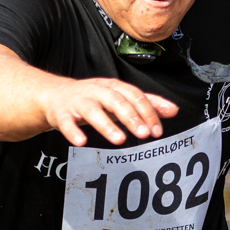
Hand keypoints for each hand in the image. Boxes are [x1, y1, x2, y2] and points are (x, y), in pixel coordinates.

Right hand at [38, 76, 177, 145]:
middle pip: (116, 101)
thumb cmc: (93, 98)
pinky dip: (73, 131)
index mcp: (114, 87)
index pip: (135, 96)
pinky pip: (67, 122)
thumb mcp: (120, 98)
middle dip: (131, 117)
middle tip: (144, 135)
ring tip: (119, 140)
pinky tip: (81, 142)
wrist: (55, 95)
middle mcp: (97, 91)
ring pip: (93, 111)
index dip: (147, 113)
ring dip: (106, 125)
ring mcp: (79, 101)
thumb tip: (174, 110)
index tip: (157, 131)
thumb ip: (146, 104)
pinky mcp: (62, 113)